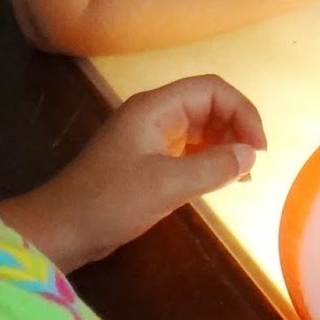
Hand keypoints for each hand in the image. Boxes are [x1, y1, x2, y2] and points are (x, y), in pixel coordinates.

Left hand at [0, 76, 266, 271]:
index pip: (212, 89)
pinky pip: (189, 150)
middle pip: (209, 105)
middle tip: (253, 162)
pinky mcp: (146, 161)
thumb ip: (213, 167)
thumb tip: (251, 154)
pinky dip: (210, 160)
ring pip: (201, 128)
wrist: (60, 230)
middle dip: (236, 127)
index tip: (258, 148)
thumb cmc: (109, 202)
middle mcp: (154, 115)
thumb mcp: (166, 185)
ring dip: (226, 145)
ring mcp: (149, 138)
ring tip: (243, 173)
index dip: (242, 111)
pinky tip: (223, 180)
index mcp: (155, 108)